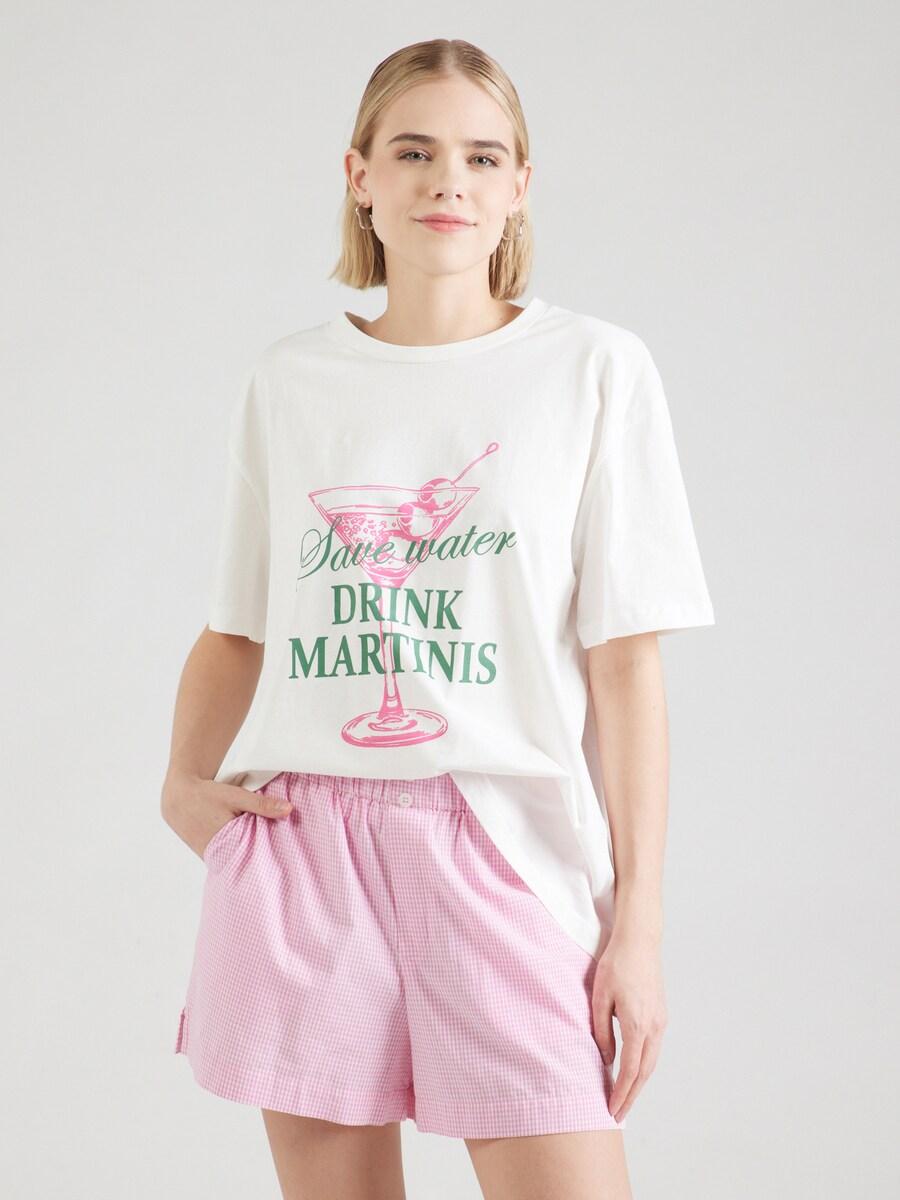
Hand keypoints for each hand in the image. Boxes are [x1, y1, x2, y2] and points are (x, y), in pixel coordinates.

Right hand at [160, 769, 291, 860]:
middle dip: (257, 856)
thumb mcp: (236, 797)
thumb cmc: (206, 795)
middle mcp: (215, 853)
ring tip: (260, 851)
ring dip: (243, 853)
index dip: (267, 856)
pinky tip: (241, 846)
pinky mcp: (204, 853)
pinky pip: (223, 855)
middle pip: (243, 858)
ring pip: (232, 857)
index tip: (281, 857)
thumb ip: (262, 805)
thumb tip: (289, 810)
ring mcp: (208, 855)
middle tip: (276, 857)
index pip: (253, 856)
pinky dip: (232, 850)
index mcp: (225, 842)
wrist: (179, 796)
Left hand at [590, 929, 667, 1123]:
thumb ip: (602, 1030)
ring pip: (651, 1062)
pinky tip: (633, 1070)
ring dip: (638, 1083)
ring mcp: (660, 1021)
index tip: (612, 1110)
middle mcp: (654, 1027)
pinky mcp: (661, 1015)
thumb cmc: (617, 963)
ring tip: (624, 1098)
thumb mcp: (600, 997)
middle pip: (645, 1072)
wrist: (640, 940)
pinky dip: (644, 1066)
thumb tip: (607, 1059)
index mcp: (637, 1024)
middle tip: (618, 1114)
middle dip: (631, 1096)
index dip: (621, 1093)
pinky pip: (653, 1048)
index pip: (630, 1070)